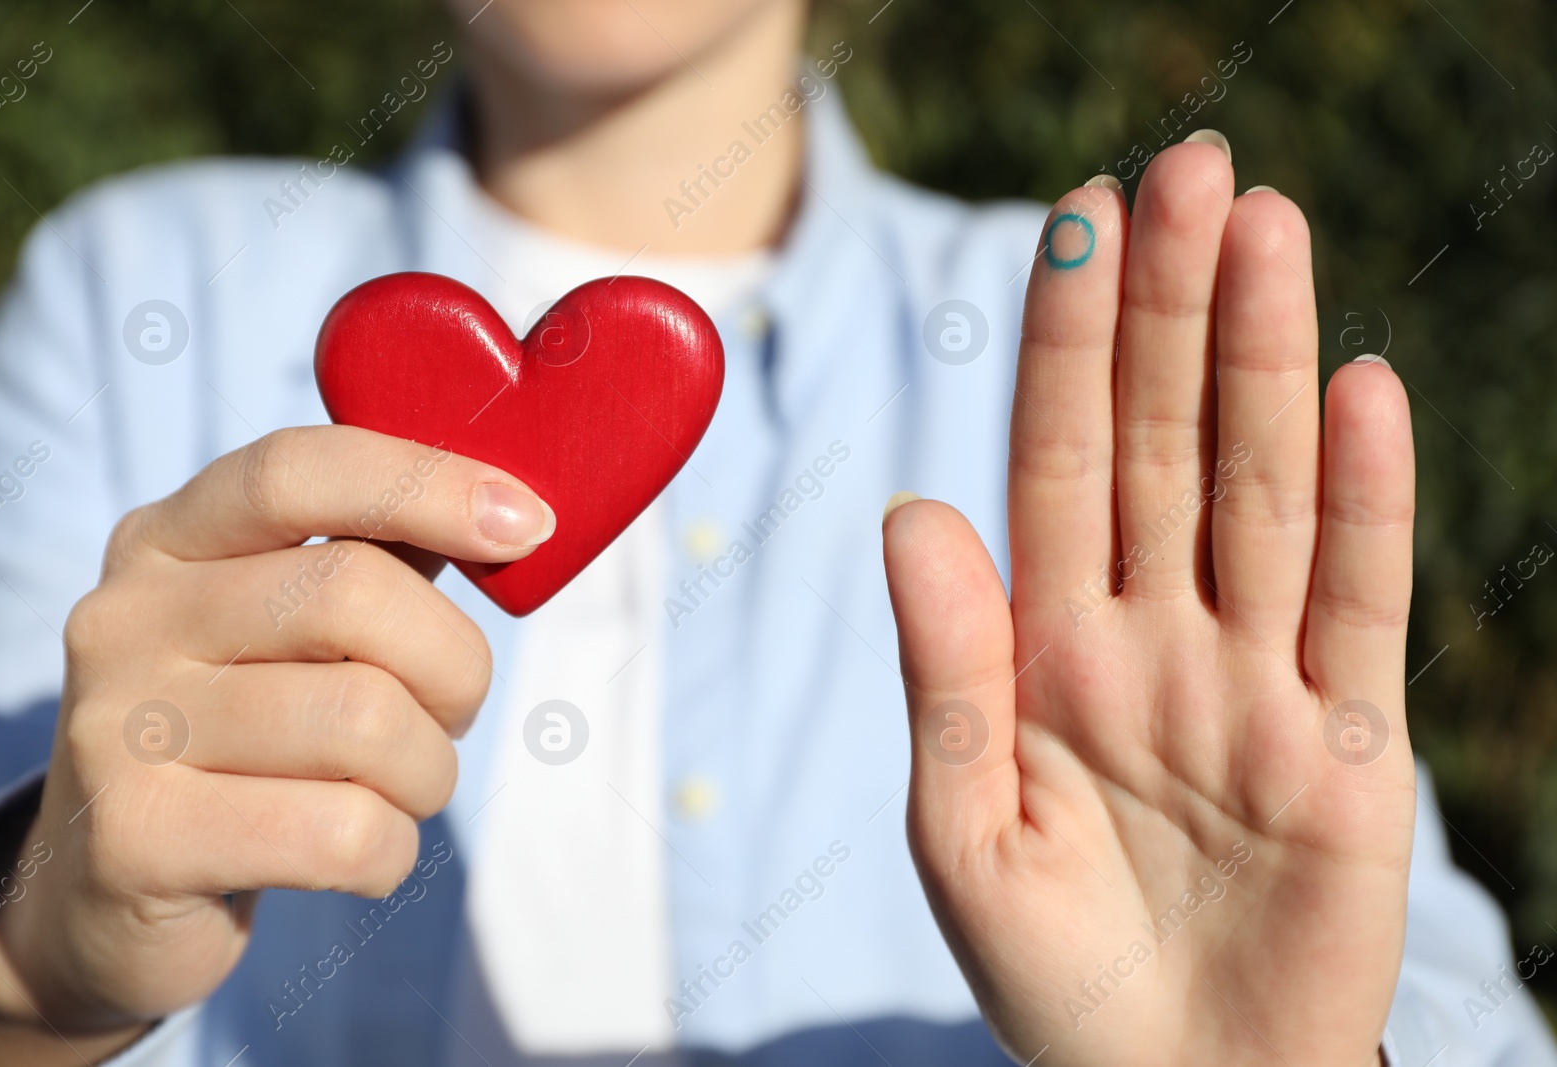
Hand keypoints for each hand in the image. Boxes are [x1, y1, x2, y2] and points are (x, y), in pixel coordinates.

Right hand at [0, 426, 552, 1063]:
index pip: (297, 470)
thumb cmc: (244, 737)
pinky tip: (358, 853)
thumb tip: (510, 511)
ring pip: (366, 723)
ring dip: (427, 773)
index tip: (525, 524)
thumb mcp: (285, 630)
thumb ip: (377, 558)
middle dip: (454, 666)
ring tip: (396, 791)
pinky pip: (341, 833)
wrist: (101, 891)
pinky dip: (390, 851)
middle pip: (354, 594)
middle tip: (450, 713)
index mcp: (167, 540)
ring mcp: (117, 729)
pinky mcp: (136, 841)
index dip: (426, 482)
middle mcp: (126, 618)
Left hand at [883, 137, 1413, 1064]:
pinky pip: (1355, 605)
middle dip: (1169, 309)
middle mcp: (1150, 637)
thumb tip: (913, 509)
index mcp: (1044, 648)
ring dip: (1262, 362)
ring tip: (1263, 229)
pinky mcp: (1343, 746)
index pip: (1056, 460)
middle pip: (1163, 444)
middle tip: (1187, 167)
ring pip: (1257, 492)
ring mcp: (1251, 680)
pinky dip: (1363, 501)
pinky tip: (1363, 389)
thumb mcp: (963, 827)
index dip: (1065, 342)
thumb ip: (947, 670)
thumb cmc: (1048, 978)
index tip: (1074, 217)